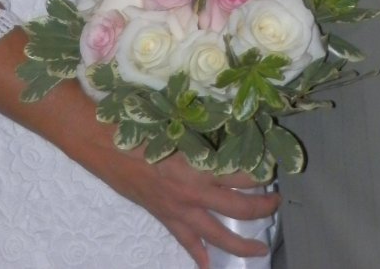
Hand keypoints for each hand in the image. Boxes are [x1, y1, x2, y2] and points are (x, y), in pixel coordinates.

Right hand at [59, 80, 278, 266]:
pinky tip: (208, 265)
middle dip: (262, 209)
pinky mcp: (164, 217)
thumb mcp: (175, 125)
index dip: (260, 174)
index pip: (241, 175)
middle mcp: (193, 193)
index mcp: (198, 166)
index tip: (273, 167)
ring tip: (259, 249)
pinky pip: (185, 241)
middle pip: (239, 209)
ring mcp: (179, 210)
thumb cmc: (140, 126)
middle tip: (276, 204)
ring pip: (217, 236)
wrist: (103, 143)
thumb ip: (201, 133)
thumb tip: (226, 126)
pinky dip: (198, 255)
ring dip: (241, 245)